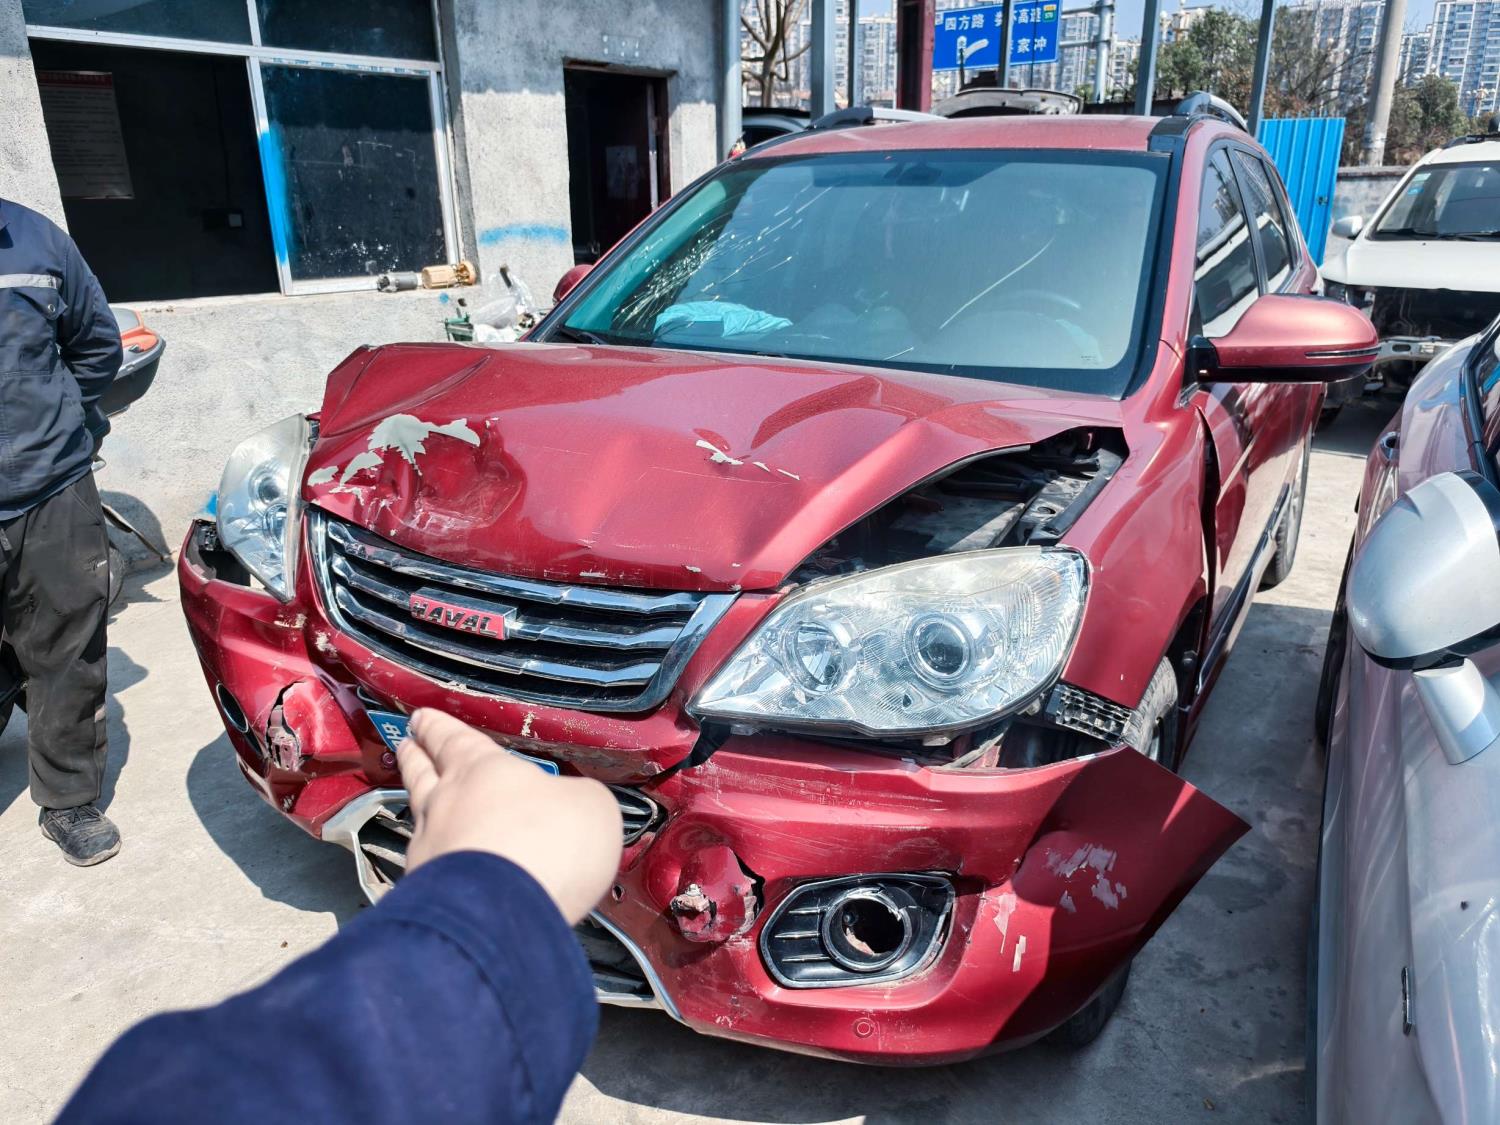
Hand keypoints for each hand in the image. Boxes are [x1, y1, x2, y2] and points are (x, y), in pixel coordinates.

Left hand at [396, 709, 622, 923]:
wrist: (503, 914)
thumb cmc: (548, 843)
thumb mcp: (589, 805)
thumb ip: (575, 798)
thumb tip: (571, 806)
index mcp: (482, 769)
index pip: (454, 739)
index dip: (439, 727)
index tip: (421, 717)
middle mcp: (445, 802)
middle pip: (423, 772)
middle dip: (416, 755)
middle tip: (407, 743)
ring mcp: (429, 849)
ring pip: (417, 816)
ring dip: (414, 802)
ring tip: (413, 796)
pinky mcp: (424, 895)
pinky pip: (425, 867)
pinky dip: (431, 861)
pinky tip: (439, 866)